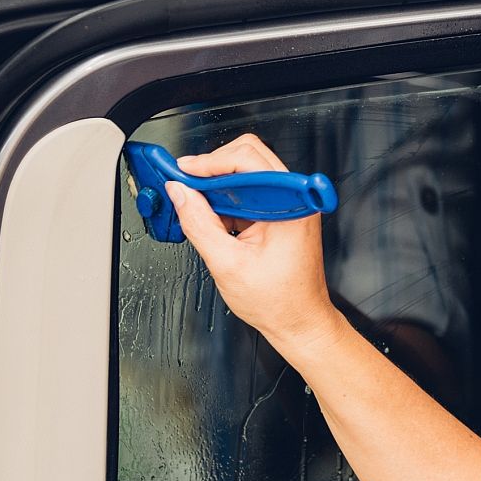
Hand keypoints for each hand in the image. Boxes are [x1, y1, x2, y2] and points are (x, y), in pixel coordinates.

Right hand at [166, 133, 341, 346]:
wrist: (300, 322)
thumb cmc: (279, 302)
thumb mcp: (227, 264)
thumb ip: (199, 224)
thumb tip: (180, 194)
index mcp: (290, 205)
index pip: (248, 160)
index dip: (210, 162)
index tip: (184, 172)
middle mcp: (294, 199)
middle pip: (248, 157)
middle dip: (213, 168)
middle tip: (186, 185)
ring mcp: (289, 205)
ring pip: (247, 173)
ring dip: (219, 185)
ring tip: (196, 205)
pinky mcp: (281, 214)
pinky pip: (250, 193)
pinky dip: (227, 200)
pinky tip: (213, 218)